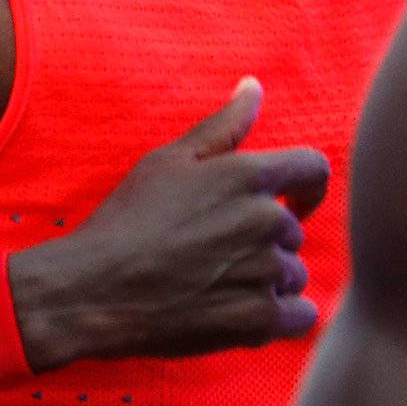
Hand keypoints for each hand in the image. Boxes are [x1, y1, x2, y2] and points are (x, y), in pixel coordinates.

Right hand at [10, 78, 330, 368]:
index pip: (315, 170)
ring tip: (215, 285)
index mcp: (247, 175)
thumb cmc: (126, 221)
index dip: (308, 188)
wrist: (92, 290)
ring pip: (293, 275)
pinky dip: (281, 318)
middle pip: (292, 232)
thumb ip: (223, 125)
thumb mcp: (169, 160)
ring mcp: (264, 271)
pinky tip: (242, 313)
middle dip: (265, 243)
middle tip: (212, 255)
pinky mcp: (258, 318)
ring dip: (269, 282)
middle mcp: (264, 220)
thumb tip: (254, 87)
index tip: (293, 203)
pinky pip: (302, 316)